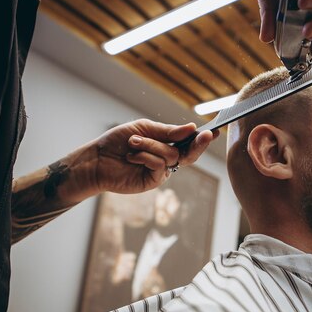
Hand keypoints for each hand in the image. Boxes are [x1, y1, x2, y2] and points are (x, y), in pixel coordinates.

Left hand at [92, 119, 217, 194]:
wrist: (96, 159)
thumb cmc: (117, 142)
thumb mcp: (143, 128)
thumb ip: (167, 131)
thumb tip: (192, 128)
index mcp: (165, 144)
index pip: (188, 142)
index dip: (202, 138)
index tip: (215, 131)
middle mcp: (166, 158)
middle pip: (190, 154)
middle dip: (198, 144)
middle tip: (205, 135)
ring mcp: (160, 172)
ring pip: (171, 156)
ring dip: (151, 145)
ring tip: (133, 143)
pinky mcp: (152, 182)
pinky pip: (160, 166)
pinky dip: (146, 157)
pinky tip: (132, 156)